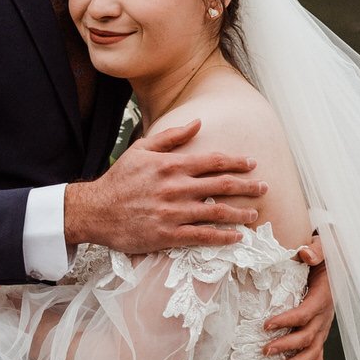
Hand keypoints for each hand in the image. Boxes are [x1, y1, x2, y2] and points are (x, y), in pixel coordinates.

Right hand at [65, 119, 266, 254]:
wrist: (95, 210)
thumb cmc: (119, 180)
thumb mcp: (141, 149)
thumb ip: (171, 136)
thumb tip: (197, 123)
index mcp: (171, 165)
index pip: (213, 161)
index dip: (237, 162)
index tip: (252, 163)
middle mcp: (176, 188)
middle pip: (221, 186)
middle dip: (247, 186)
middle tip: (264, 187)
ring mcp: (173, 212)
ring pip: (216, 212)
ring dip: (240, 213)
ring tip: (255, 215)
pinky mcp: (167, 234)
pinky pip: (202, 236)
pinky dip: (222, 236)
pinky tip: (236, 237)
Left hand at [264, 238, 333, 359]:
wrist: (336, 264)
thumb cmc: (324, 257)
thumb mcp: (323, 248)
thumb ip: (314, 251)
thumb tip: (304, 254)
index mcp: (322, 298)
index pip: (303, 314)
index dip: (286, 321)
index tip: (265, 325)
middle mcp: (325, 316)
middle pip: (307, 337)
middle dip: (286, 346)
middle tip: (264, 351)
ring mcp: (324, 327)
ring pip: (313, 351)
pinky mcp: (321, 333)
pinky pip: (318, 356)